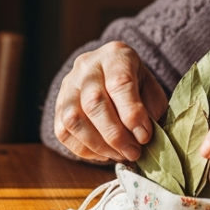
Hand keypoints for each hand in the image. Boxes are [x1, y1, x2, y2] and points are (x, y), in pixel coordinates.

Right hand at [54, 42, 168, 161]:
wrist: (114, 79)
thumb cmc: (138, 88)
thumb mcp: (151, 91)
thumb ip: (149, 111)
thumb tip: (141, 138)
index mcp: (115, 55)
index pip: (119, 82)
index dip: (132, 114)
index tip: (144, 136)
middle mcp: (87, 66)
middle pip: (93, 102)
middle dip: (116, 134)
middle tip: (133, 151)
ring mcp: (68, 86)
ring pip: (74, 119)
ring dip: (99, 145)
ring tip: (120, 155)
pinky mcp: (57, 107)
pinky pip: (64, 133)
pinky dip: (85, 150)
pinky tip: (104, 153)